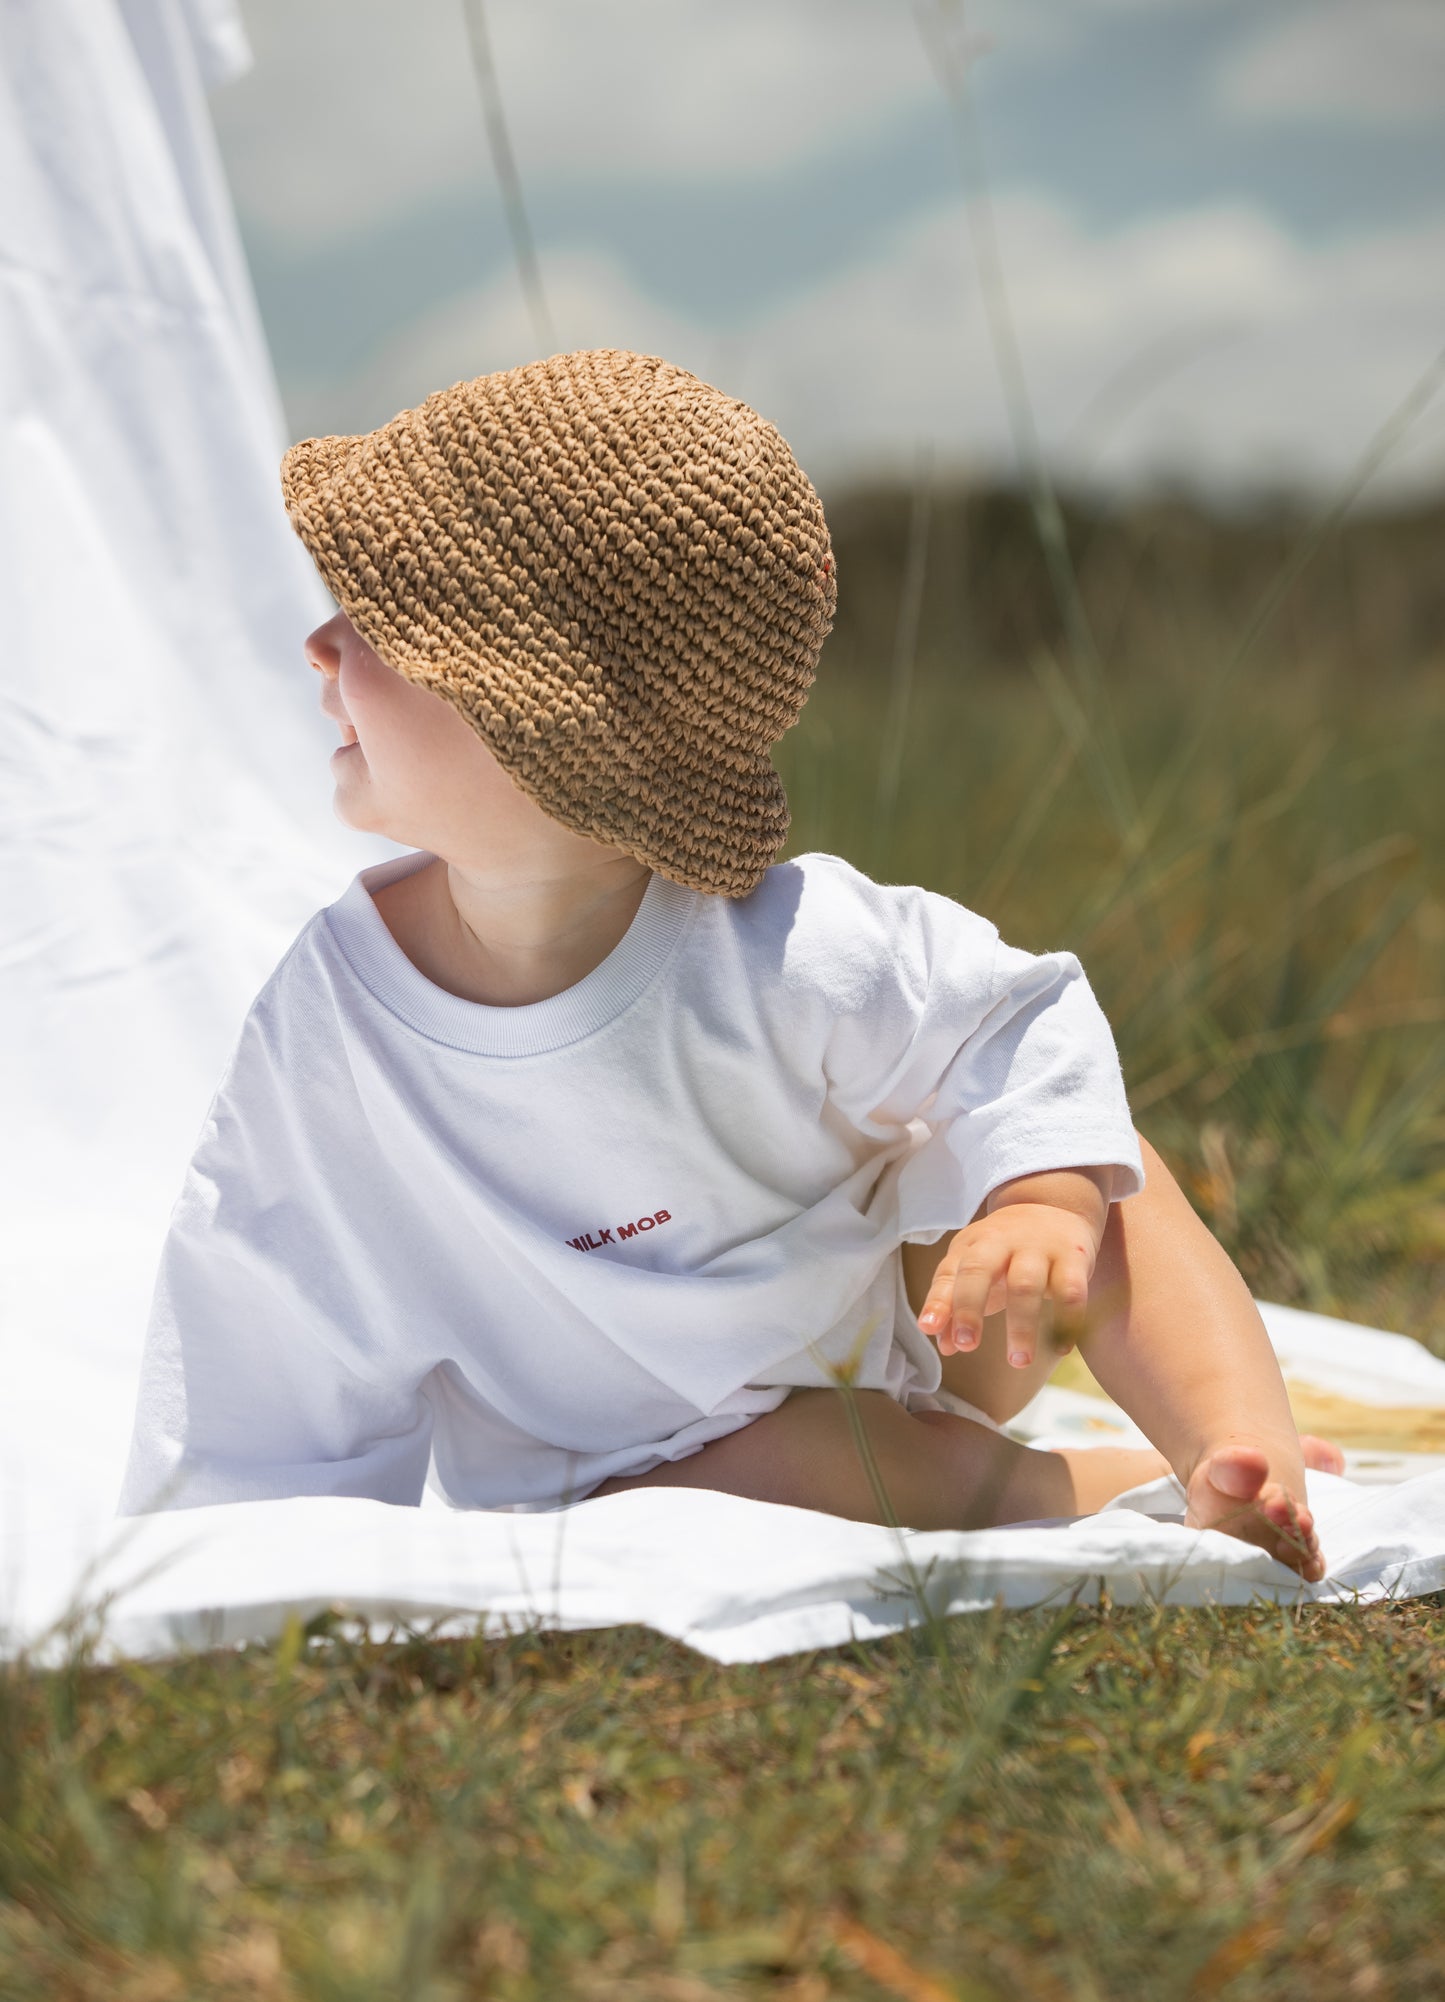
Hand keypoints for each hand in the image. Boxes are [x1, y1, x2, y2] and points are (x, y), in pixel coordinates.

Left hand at [916, 1199, 1100, 1367]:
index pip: (949, 1272)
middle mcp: (1001, 1242)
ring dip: (1021, 1326)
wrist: (1054, 1206)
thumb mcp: (975, 1268)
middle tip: (966, 1345)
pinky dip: (1067, 1321)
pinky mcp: (1073, 1256)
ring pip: (1026, 1285)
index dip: (937, 1301)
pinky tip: (1060, 1348)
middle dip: (970, 1308)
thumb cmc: (1006, 1250)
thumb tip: (945, 1345)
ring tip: (1018, 1361)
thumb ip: (956, 1306)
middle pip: (980, 1270)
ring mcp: (1038, 1248)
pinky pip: (1071, 1291)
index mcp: (972, 1246)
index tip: (929, 1328)